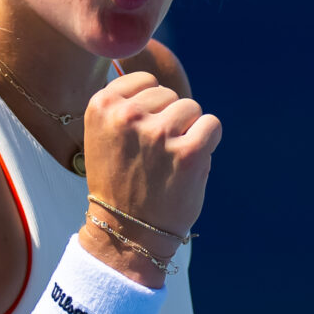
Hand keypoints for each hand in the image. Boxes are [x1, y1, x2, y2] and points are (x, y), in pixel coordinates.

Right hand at [81, 71, 217, 283]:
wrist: (127, 232)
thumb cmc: (119, 183)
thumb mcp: (104, 136)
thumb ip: (124, 106)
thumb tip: (160, 86)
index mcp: (102, 106)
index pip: (144, 81)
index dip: (149, 107)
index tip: (140, 135)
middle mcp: (128, 115)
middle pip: (168, 94)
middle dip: (168, 119)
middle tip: (155, 155)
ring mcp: (159, 133)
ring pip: (191, 107)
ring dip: (187, 130)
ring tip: (170, 160)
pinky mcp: (189, 152)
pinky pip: (212, 125)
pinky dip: (208, 140)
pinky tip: (191, 162)